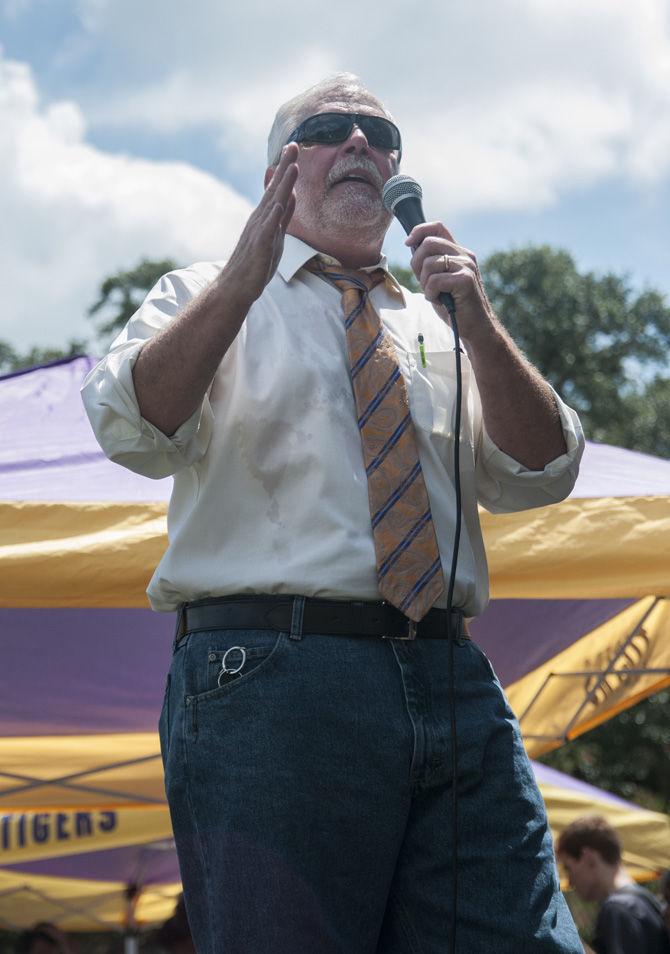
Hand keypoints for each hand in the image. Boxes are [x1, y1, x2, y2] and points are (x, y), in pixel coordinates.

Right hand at [221, 143, 298, 307]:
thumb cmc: (256, 263)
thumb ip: (284, 216)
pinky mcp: (259, 248)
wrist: (236, 286)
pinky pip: (267, 230)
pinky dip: (273, 217)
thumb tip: (292, 195)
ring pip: (273, 205)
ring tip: (292, 167)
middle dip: (286, 168)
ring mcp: (259, 232)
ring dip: (282, 186)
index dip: (286, 169)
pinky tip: (280, 204)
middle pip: (275, 190)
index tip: (294, 147)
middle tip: (294, 145)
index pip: (278, 189)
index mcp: (265, 217)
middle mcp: (260, 220)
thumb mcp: (276, 236)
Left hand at [405, 222, 494, 342]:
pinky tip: (440, 301)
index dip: (419, 231)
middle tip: (423, 282)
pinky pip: (435, 280)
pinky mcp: (465, 279)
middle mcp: (464, 254)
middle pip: (428, 243)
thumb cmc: (454, 305)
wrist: (474, 326)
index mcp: (458, 252)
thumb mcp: (438, 280)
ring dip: (425, 283)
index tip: (408, 243)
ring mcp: (466, 266)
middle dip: (416, 263)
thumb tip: (411, 245)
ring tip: (435, 294)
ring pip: (429, 263)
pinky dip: (431, 294)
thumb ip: (428, 263)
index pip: (437, 227)